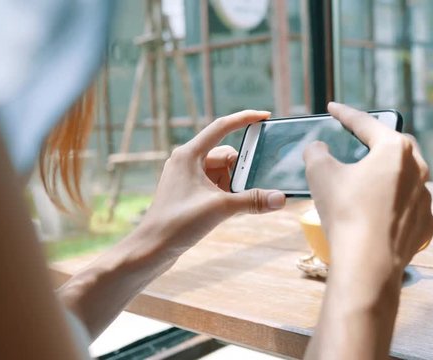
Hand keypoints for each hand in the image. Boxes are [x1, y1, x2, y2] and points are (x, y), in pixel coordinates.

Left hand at [140, 110, 285, 256]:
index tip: (264, 116)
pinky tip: (231, 209)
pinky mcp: (187, 193)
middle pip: (225, 155)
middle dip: (242, 169)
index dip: (244, 119)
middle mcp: (186, 161)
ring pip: (221, 172)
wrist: (152, 248)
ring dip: (234, 184)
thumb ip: (252, 200)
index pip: (221, 127)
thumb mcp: (220, 208)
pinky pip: (214, 185)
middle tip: (254, 184)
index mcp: (189, 154)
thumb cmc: (177, 223)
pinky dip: (226, 193)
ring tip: (238, 202)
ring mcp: (186, 177)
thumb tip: (280, 198)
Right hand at [304, 102, 432, 288]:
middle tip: (358, 140)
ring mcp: (425, 198)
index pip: (366, 124)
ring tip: (367, 180)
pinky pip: (409, 206)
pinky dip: (395, 204)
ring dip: (387, 174)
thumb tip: (318, 148)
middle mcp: (417, 169)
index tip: (333, 108)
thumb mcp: (320, 173)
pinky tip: (381, 211)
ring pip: (406, 177)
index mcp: (395, 149)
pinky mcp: (425, 224)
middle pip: (395, 146)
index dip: (345, 114)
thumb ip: (316, 152)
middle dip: (375, 141)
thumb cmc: (345, 212)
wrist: (368, 262)